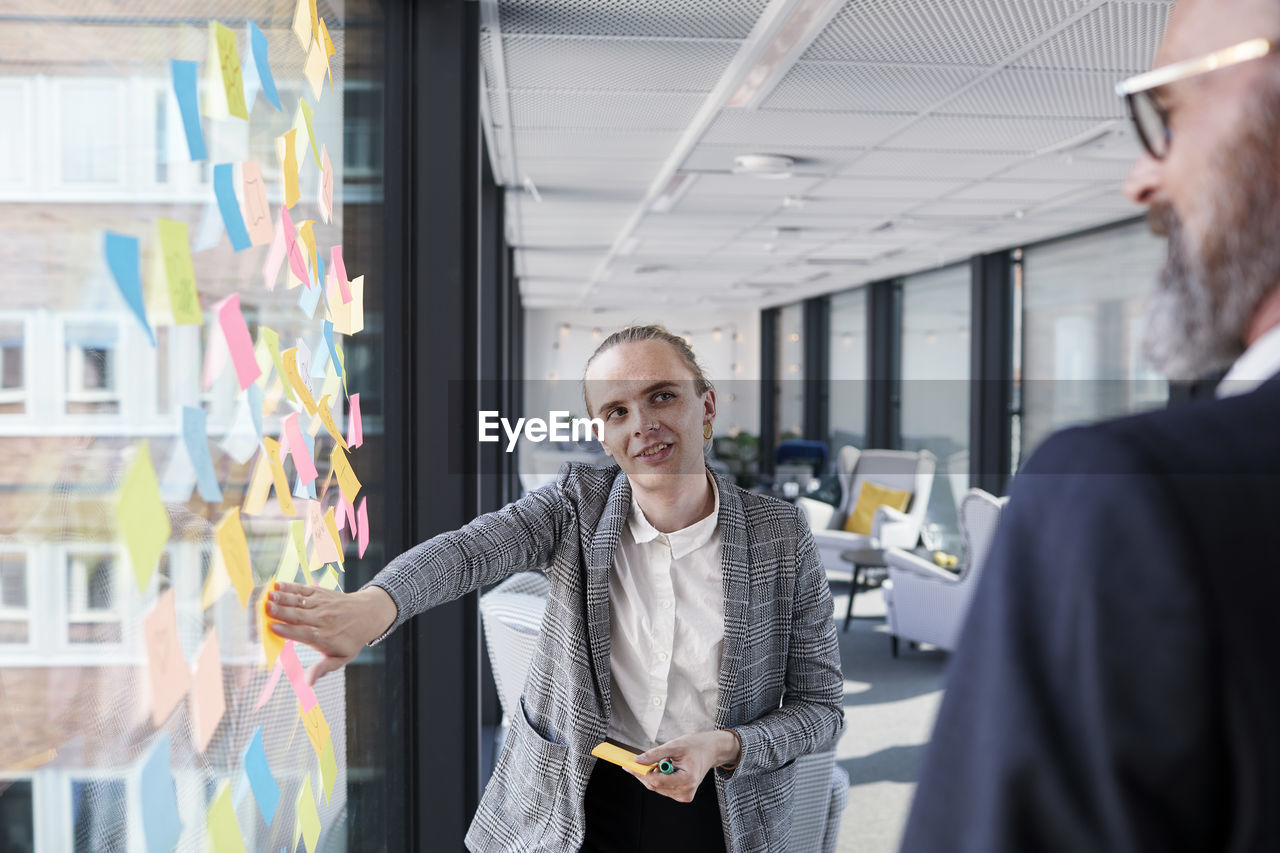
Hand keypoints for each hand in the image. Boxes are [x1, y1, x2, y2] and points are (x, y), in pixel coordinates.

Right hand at [267, 581, 396, 684]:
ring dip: (283, 597)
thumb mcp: (341, 658)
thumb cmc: (350, 639)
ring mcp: (322, 604)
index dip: (288, 630)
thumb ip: (323, 668)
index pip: (304, 633)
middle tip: (265, 608)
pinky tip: (277, 584)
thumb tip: (308, 683)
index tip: (272, 627)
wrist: (368, 614)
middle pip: (299, 615)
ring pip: (300, 601)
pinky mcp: (320, 593)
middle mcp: (323, 619)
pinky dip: (291, 587)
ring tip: (268, 595)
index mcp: (325, 637)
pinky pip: (304, 589)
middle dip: (281, 611)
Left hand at [627, 730, 740, 802]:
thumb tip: (637, 760)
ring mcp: (684, 795)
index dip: (640, 773)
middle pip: (655, 786)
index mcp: (687, 780)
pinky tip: (665, 767)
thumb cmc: (696, 746)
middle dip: (644, 774)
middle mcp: (686, 792)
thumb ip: (655, 754)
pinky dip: (658, 777)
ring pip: (657, 788)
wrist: (710, 750)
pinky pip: (663, 788)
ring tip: (662, 761)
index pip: (656, 781)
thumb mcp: (674, 746)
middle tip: (634, 761)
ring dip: (653, 775)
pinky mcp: (682, 794)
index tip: (628, 765)